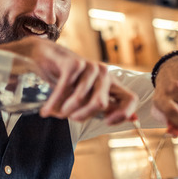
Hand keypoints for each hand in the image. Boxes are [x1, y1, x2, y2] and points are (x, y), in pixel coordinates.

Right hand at [0, 37, 138, 123]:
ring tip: (55, 111)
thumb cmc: (65, 81)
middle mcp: (104, 74)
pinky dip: (54, 103)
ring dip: (65, 110)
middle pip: (101, 104)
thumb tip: (135, 120)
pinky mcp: (74, 63)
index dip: (123, 114)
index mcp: (110, 84)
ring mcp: (90, 67)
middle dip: (81, 115)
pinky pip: (65, 89)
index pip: (130, 99)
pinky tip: (46, 110)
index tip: (107, 122)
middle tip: (67, 116)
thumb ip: (107, 108)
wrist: (43, 56)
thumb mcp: (86, 98)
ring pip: (82, 99)